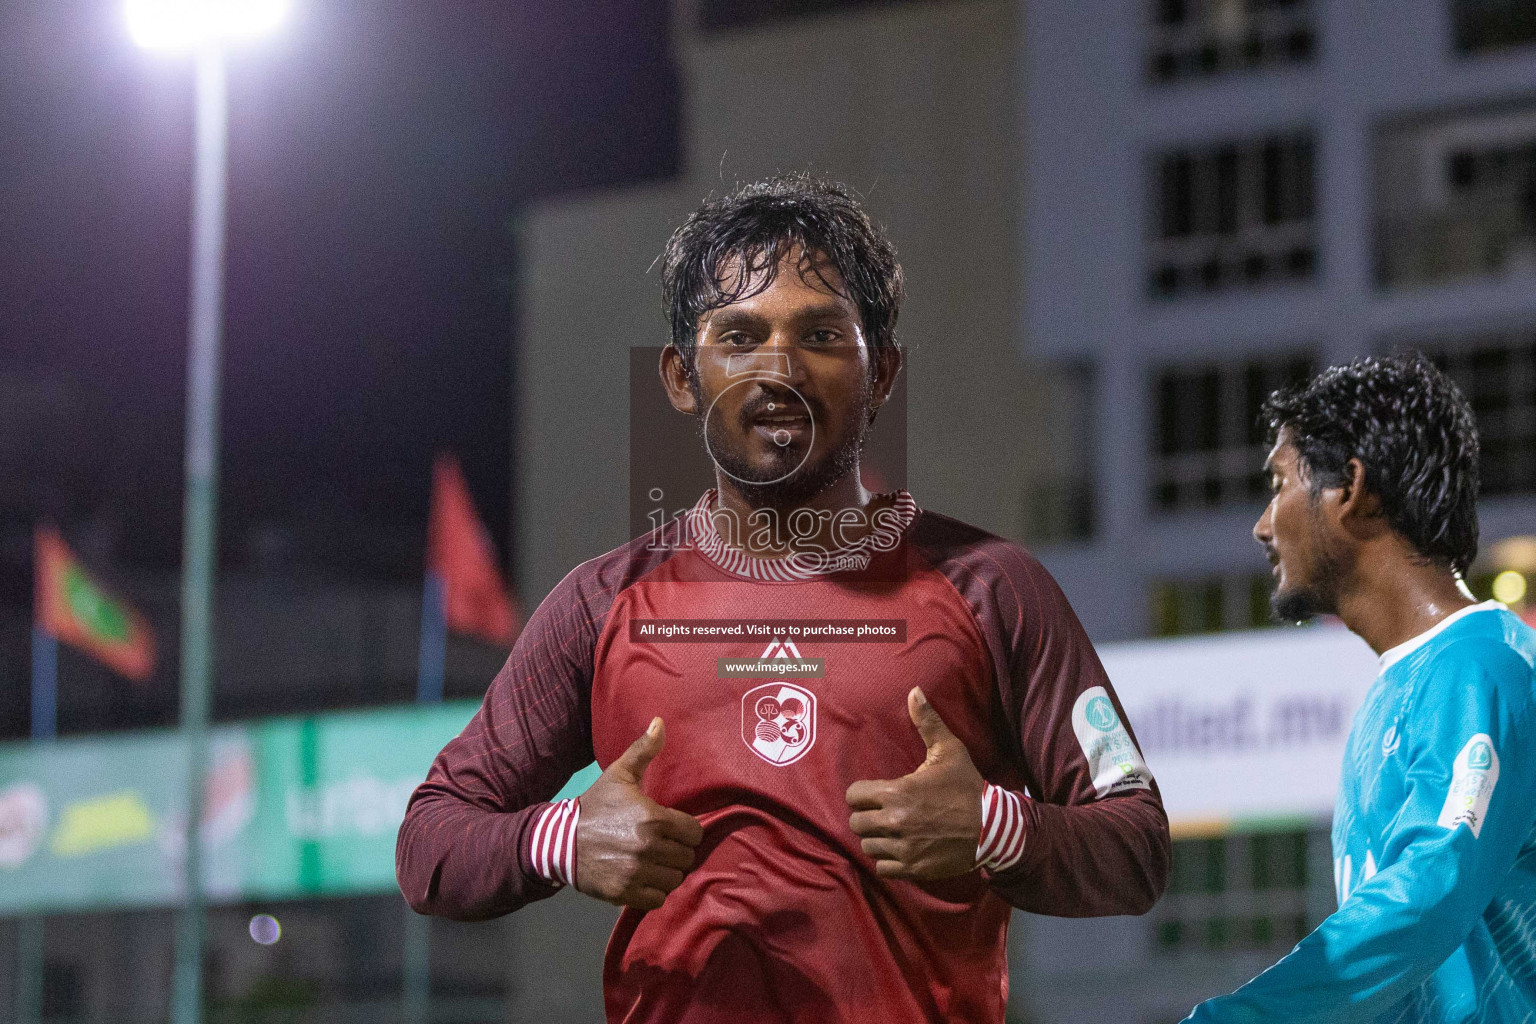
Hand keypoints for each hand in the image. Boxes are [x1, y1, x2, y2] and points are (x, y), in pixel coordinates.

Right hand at [576, 717, 704, 909]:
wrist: (560, 840)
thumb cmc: (595, 805)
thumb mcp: (619, 774)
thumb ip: (643, 750)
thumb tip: (660, 722)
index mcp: (654, 818)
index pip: (694, 833)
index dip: (685, 830)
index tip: (671, 828)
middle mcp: (649, 847)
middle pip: (686, 858)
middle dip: (676, 851)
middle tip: (659, 845)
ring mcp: (637, 873)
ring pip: (674, 879)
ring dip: (666, 872)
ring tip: (651, 862)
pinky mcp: (625, 894)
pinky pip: (658, 899)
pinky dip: (653, 892)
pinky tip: (642, 878)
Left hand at [845, 687, 985, 880]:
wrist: (993, 828)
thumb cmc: (967, 787)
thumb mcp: (949, 751)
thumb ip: (927, 722)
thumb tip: (914, 691)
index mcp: (898, 792)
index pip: (854, 796)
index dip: (861, 793)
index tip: (873, 794)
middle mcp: (895, 822)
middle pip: (856, 823)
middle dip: (866, 816)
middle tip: (881, 813)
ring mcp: (903, 848)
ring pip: (868, 846)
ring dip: (876, 839)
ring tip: (889, 831)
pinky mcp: (913, 868)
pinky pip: (883, 868)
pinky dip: (887, 861)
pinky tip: (899, 849)